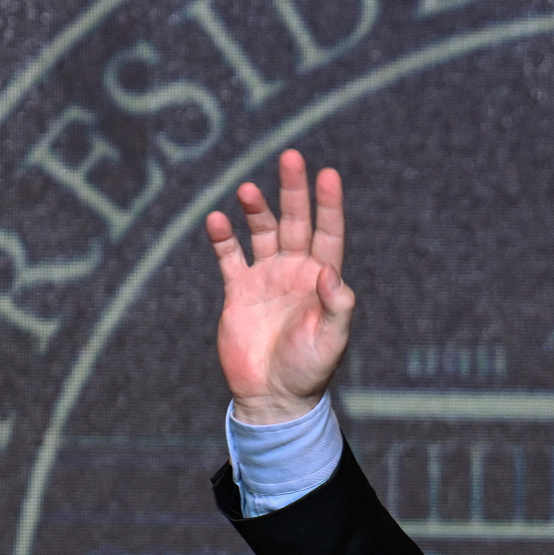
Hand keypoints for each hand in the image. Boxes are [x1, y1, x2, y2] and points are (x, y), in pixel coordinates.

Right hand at [206, 149, 354, 424]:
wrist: (272, 397)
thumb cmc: (308, 371)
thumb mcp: (330, 341)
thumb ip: (336, 307)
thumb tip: (332, 274)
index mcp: (322, 279)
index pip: (328, 232)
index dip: (328, 204)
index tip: (327, 174)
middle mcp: (295, 271)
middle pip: (295, 222)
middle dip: (293, 191)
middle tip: (290, 157)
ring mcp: (266, 278)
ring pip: (261, 232)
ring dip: (256, 210)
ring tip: (247, 190)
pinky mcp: (238, 291)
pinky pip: (229, 257)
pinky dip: (223, 238)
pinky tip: (217, 220)